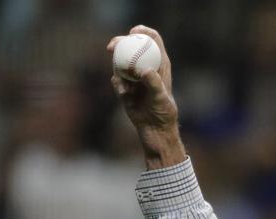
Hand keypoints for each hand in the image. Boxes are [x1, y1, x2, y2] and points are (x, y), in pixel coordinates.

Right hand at [108, 26, 184, 168]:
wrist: (155, 130)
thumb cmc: (163, 113)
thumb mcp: (160, 97)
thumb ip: (153, 83)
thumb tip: (143, 70)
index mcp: (160, 64)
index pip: (153, 40)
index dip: (143, 32)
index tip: (133, 32)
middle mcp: (146, 67)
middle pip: (132, 46)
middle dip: (121, 42)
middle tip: (112, 46)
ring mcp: (135, 77)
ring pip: (121, 62)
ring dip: (116, 65)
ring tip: (121, 81)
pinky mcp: (126, 88)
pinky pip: (117, 80)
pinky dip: (118, 84)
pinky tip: (124, 94)